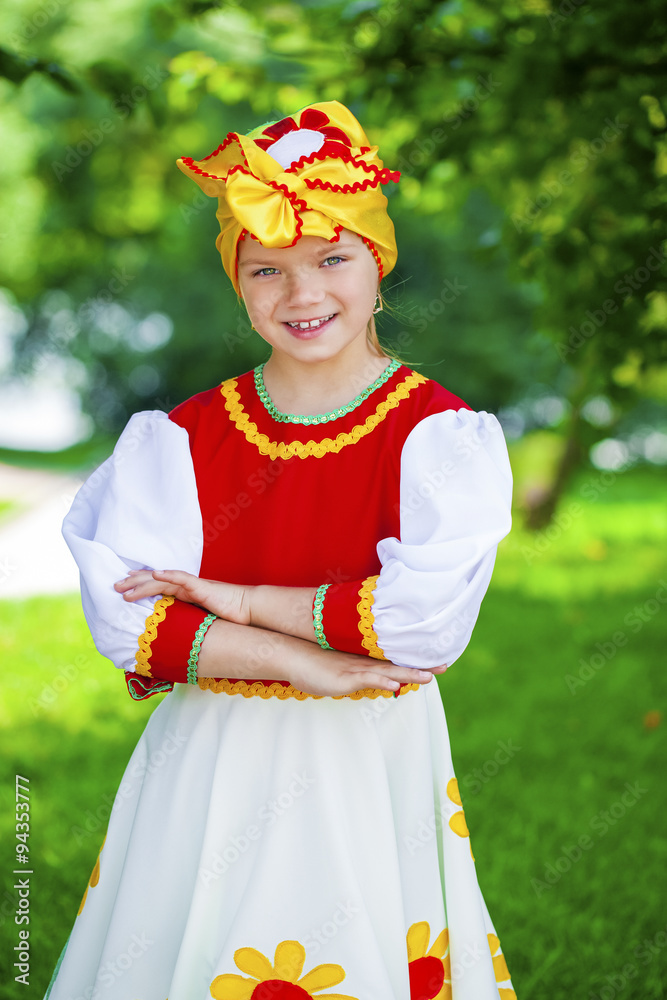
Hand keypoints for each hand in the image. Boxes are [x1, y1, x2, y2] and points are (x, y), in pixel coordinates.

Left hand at [113, 569, 249, 624]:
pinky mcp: (201, 587)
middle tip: (114, 585)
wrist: (247, 610)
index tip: (124, 586)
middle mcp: (186, 586)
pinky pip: (182, 578)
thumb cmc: (228, 616)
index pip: (158, 585)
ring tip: (124, 587)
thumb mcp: (201, 620)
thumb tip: (173, 635)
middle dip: (133, 582)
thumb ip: (187, 621)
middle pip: (154, 580)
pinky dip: (168, 574)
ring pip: (162, 579)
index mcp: (185, 592)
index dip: (140, 584)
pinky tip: (155, 573)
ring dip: (142, 582)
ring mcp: (193, 585)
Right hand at [284, 642, 447, 697]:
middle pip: (397, 665)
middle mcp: (363, 663)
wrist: (291, 653)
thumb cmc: (312, 664)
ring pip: (386, 671)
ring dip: (407, 674)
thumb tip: (369, 678)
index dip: (414, 664)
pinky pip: (366, 679)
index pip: (394, 663)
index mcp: (363, 662)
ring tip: (428, 677)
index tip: (434, 663)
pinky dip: (381, 681)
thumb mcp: (338, 671)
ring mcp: (354, 669)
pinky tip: (394, 685)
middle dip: (420, 667)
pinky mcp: (344, 678)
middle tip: (444, 666)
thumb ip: (355, 673)